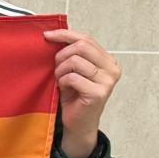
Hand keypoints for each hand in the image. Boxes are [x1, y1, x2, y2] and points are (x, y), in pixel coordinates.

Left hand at [45, 28, 119, 157]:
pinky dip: (62, 82)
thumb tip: (53, 34)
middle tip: (56, 68)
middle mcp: (112, 69)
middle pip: (81, 46)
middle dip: (61, 55)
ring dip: (60, 70)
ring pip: (74, 61)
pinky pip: (72, 77)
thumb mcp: (73, 69)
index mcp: (108, 60)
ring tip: (61, 81)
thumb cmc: (74, 95)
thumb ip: (72, 53)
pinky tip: (64, 89)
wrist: (78, 122)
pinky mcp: (99, 92)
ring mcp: (107, 81)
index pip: (86, 38)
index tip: (46, 35)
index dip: (65, 34)